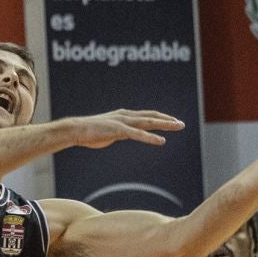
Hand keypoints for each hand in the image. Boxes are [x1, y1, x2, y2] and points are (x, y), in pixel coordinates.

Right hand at [69, 110, 184, 149]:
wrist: (76, 130)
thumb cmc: (90, 132)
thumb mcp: (109, 131)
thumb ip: (120, 132)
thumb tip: (126, 134)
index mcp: (124, 116)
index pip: (147, 115)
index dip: (160, 118)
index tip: (172, 121)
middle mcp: (126, 116)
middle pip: (152, 117)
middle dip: (168, 119)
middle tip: (181, 123)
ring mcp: (123, 122)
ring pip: (148, 122)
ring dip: (165, 124)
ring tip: (177, 126)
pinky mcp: (119, 130)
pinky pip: (138, 134)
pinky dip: (151, 137)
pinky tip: (161, 141)